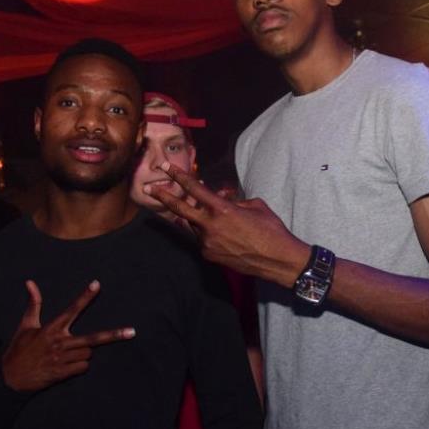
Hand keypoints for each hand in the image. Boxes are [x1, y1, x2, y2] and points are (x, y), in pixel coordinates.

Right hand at [1, 280, 135, 392]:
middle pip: (93, 338)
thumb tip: (30, 282)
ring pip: (88, 354)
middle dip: (114, 335)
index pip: (72, 309)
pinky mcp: (63, 373)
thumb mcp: (26, 326)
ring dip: (83, 354)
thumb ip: (34, 304)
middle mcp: (60, 342)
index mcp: (52, 328)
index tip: (97, 285)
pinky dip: (79, 367)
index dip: (85, 297)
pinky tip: (66, 367)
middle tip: (132, 332)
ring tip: (66, 356)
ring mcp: (62, 358)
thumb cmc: (18, 350)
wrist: (9, 379)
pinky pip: (83, 367)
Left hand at [144, 164, 308, 285]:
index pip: (194, 189)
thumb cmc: (271, 229)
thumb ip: (233, 200)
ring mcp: (208, 243)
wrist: (277, 260)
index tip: (166, 168)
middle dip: (163, 196)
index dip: (179, 176)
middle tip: (150, 187)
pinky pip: (203, 239)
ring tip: (220, 220)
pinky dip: (209, 233)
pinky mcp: (210, 256)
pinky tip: (228, 236)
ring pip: (195, 225)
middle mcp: (210, 226)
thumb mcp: (255, 206)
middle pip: (180, 209)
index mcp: (222, 210)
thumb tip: (221, 198)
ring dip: (200, 218)